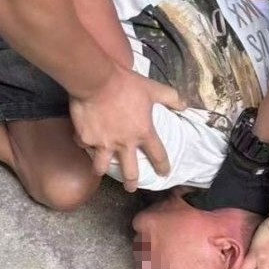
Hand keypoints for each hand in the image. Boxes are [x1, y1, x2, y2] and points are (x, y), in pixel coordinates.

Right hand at [70, 64, 185, 191]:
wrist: (96, 80)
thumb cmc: (126, 84)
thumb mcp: (153, 88)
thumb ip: (171, 98)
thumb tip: (185, 105)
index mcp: (143, 133)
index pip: (158, 156)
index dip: (163, 166)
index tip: (164, 173)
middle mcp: (124, 144)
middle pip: (130, 172)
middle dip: (131, 183)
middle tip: (131, 188)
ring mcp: (104, 144)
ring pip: (102, 167)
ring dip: (102, 169)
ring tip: (101, 170)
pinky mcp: (86, 138)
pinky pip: (84, 145)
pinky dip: (83, 143)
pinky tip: (83, 141)